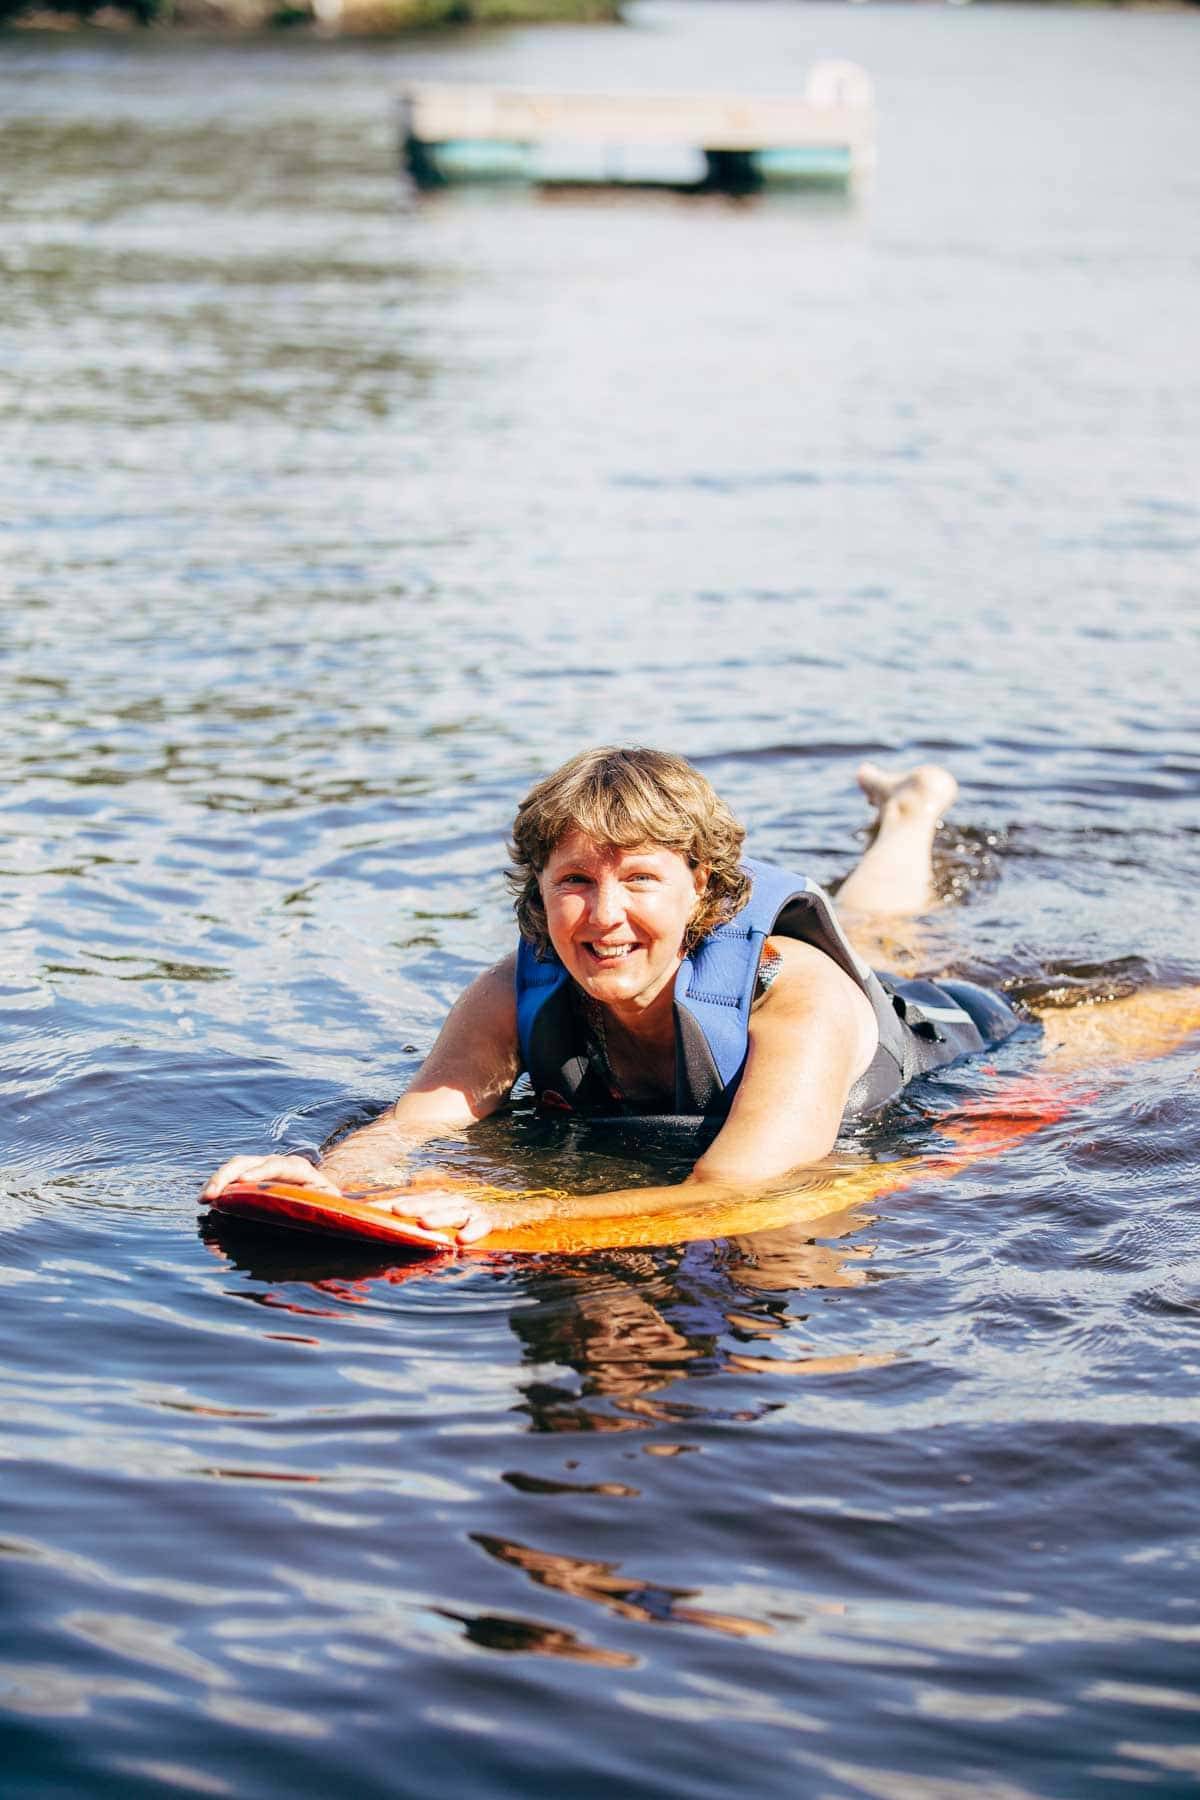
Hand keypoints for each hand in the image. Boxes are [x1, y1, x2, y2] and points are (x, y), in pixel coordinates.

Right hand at [201, 1154, 342, 1202]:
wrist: (321, 1196)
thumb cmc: (327, 1204)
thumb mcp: (330, 1203)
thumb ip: (323, 1205)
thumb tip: (314, 1214)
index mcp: (298, 1168)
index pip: (277, 1166)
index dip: (260, 1171)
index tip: (244, 1179)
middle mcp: (276, 1163)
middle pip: (248, 1161)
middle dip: (227, 1176)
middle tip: (210, 1195)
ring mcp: (261, 1168)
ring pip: (235, 1167)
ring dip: (217, 1180)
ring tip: (203, 1198)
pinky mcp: (250, 1177)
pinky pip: (231, 1178)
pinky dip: (217, 1186)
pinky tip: (206, 1199)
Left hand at [388, 1182, 533, 1245]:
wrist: (512, 1214)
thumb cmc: (469, 1218)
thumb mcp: (445, 1214)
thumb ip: (423, 1213)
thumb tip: (392, 1214)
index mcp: (439, 1199)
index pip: (413, 1199)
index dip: (394, 1203)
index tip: (371, 1208)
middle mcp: (454, 1201)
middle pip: (431, 1201)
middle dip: (413, 1205)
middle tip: (395, 1211)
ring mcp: (472, 1210)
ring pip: (454, 1212)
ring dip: (440, 1217)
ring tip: (424, 1224)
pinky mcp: (490, 1221)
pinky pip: (482, 1225)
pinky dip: (474, 1231)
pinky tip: (462, 1240)